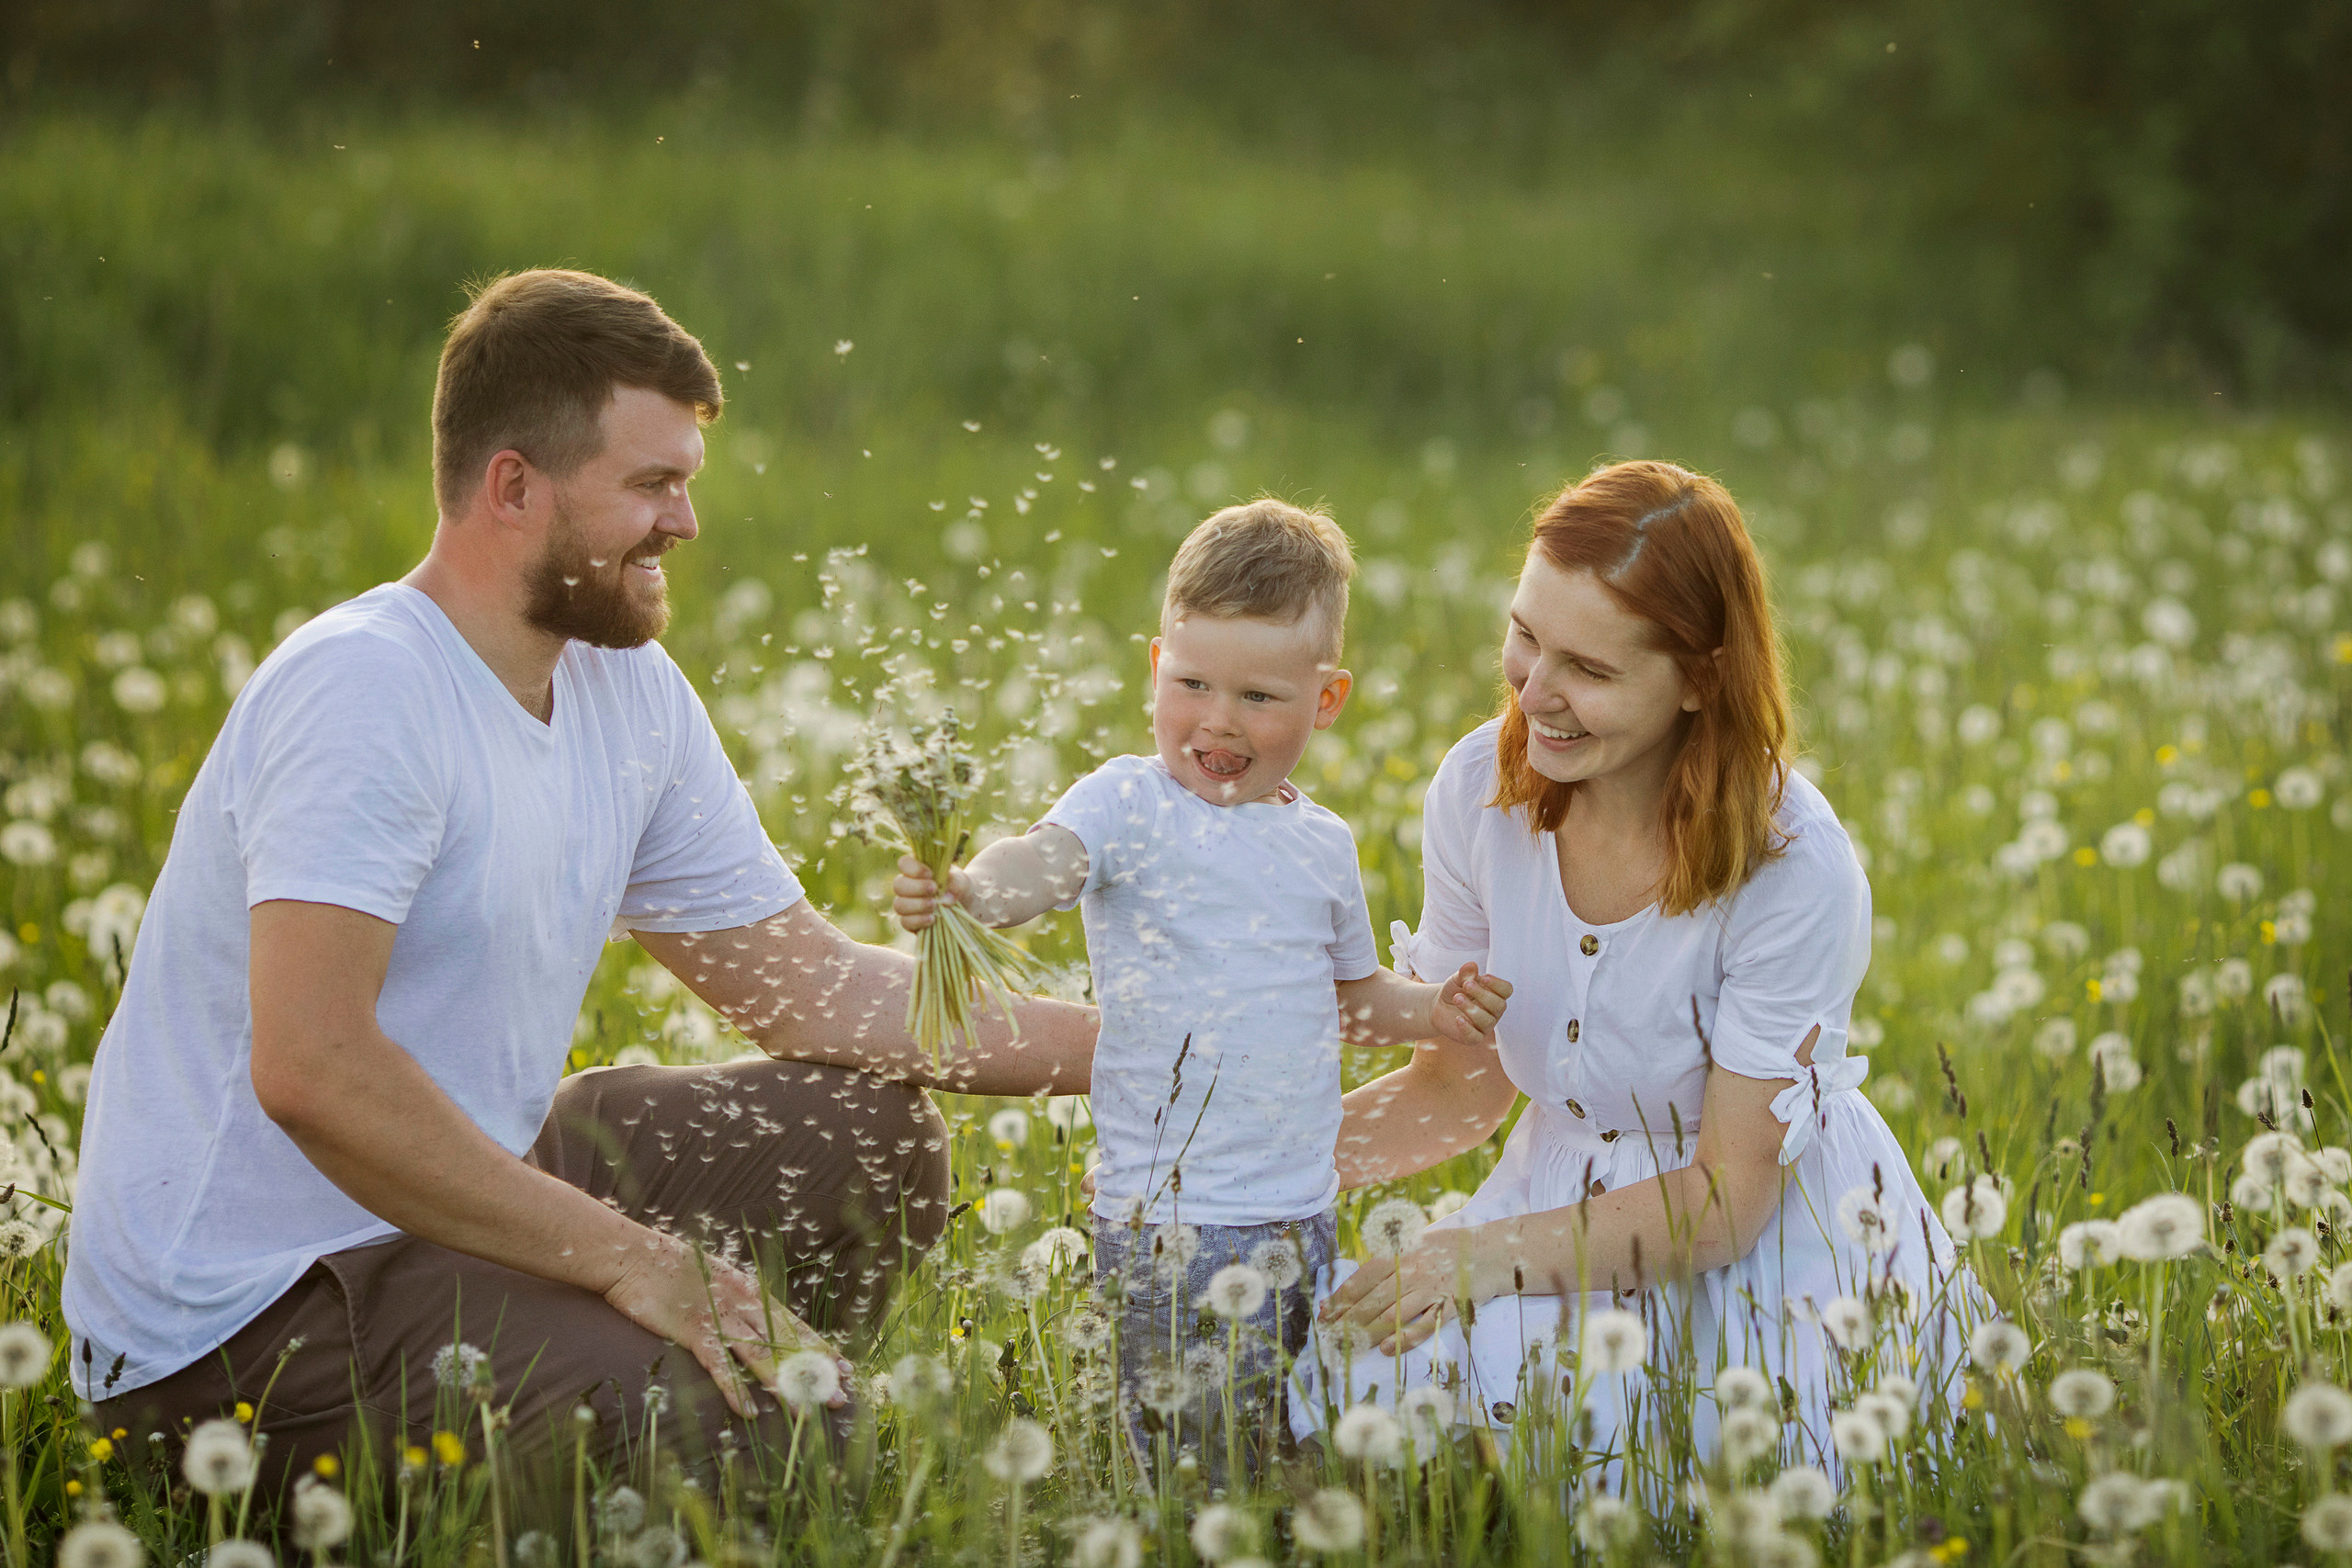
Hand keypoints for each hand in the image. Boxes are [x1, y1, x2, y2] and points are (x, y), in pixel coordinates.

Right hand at [600, 1229, 848, 1417]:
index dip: (820, 1347)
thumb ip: (737, 1296)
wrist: (633, 1254)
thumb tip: (755, 1314)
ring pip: (762, 1356)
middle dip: (815, 1372)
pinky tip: (750, 1411)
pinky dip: (735, 1388)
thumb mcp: (714, 1278)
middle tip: (841, 1398)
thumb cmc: (670, 1267)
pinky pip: (720, 1364)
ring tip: (806, 1412)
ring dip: (786, 1385)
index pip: (793, 1324)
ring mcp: (720, 1317)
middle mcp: (743, 1304)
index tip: (844, 1367)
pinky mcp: (693, 1330)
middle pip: (786, 1343)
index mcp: (750, 1291)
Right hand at [893, 854, 971, 932]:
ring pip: (899, 905)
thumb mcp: (961, 881)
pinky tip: (932, 919)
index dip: (913, 868)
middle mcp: (908, 886)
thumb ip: (956, 883)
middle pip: (898, 885)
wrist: (966, 906)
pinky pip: (905, 922)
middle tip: (934, 890)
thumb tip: (945, 899)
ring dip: (917, 905)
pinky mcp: (910, 922)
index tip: (930, 874)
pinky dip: (918, 920)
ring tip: (934, 905)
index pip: (904, 863)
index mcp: (917, 870)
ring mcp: (907, 905)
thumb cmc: (958, 887)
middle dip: (916, 888)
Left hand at [1321, 1224, 1508, 1355]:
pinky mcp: (1449, 1305)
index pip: (1361, 1278)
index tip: (1324, 1313)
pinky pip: (1424, 1324)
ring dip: (1368, 1331)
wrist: (1491, 1251)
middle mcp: (1411, 1271)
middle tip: (1329, 1334)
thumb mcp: (1414, 1245)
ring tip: (1350, 1345)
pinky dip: (1404, 1337)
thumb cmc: (1447, 1249)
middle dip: (1347, 1319)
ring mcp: (1431, 1288)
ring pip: (1393, 1313)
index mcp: (1399, 1254)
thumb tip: (1356, 1285)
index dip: (1340, 1297)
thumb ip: (1388, 1263)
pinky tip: (1386, 1348)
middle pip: (1372, 1299)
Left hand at [1428, 963, 1512, 1048]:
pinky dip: (1467, 1028)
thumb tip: (1471, 965)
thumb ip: (1465, 973)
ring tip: (1457, 998)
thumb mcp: (1457, 979)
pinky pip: (1475, 1037)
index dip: (1498, 984)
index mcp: (1495, 994)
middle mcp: (1494, 1011)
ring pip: (1487, 1021)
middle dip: (1483, 994)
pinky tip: (1458, 1019)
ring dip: (1472, 1008)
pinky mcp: (1473, 1038)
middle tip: (1466, 985)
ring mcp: (1485, 1025)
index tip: (1483, 977)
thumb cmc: (1455, 990)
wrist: (1440, 1006)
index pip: (1507, 990)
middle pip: (1499, 1005)